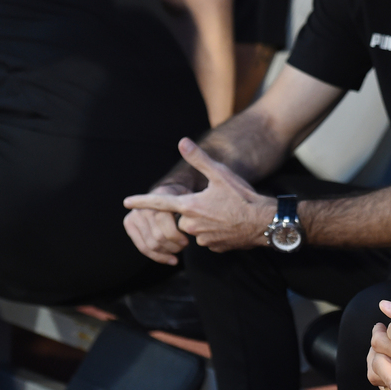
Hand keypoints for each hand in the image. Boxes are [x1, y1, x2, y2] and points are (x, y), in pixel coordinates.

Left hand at [123, 137, 275, 251]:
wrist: (264, 222)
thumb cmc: (242, 197)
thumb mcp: (220, 174)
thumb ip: (198, 159)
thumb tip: (182, 142)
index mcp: (190, 206)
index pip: (160, 203)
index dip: (142, 201)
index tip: (126, 202)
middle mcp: (191, 224)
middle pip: (184, 215)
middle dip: (196, 209)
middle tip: (218, 202)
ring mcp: (202, 238)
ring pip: (197, 228)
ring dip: (207, 221)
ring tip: (227, 213)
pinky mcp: (213, 248)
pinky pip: (209, 238)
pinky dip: (217, 231)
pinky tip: (230, 225)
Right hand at [123, 183, 190, 264]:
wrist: (165, 192)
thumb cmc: (181, 198)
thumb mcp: (188, 200)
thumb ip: (190, 212)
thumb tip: (193, 227)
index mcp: (156, 199)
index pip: (163, 223)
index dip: (176, 236)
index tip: (187, 242)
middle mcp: (143, 207)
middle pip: (158, 237)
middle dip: (173, 246)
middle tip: (184, 246)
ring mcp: (134, 215)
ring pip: (151, 245)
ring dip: (167, 252)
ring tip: (178, 251)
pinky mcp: (129, 224)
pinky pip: (143, 247)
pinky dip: (158, 257)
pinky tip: (171, 260)